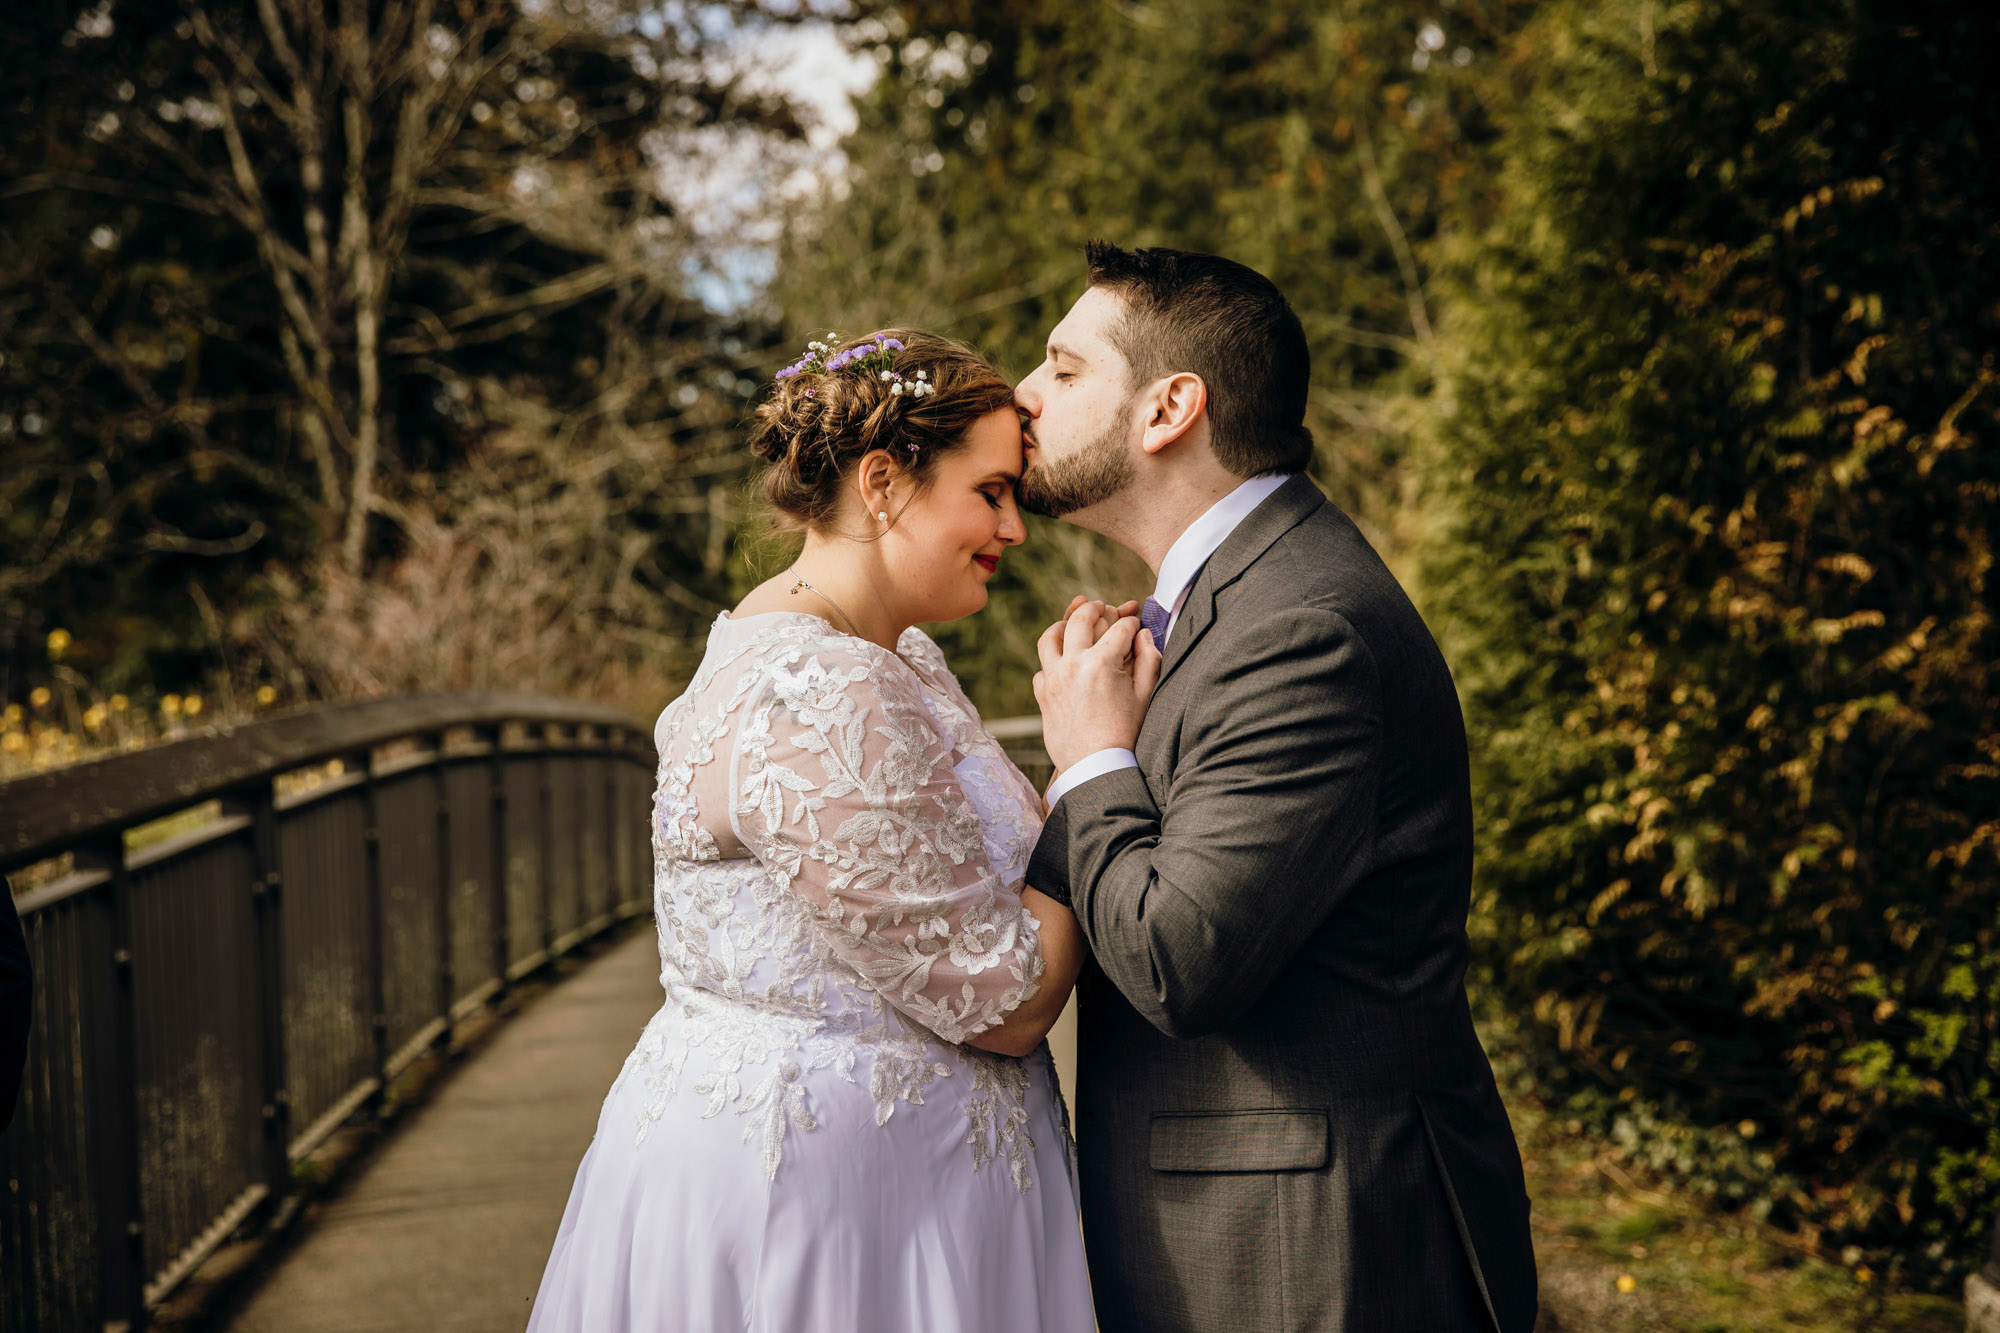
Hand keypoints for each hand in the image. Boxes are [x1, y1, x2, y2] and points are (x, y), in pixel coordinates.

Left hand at [1033, 599, 1162, 772]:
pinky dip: (1051, 660)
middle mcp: (1073, 664)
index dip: (1131, 622)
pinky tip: (1063, 661)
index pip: (1119, 627)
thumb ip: (1148, 658)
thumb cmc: (1125, 732)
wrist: (1096, 766)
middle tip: (1103, 606)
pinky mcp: (1043, 695)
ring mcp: (1053, 678)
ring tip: (1072, 622)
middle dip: (1095, 608)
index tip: (1136, 624)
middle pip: (1080, 619)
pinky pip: (1041, 667)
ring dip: (1062, 624)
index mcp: (1102, 662)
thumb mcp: (1145, 695)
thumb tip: (1143, 634)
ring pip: (1049, 637)